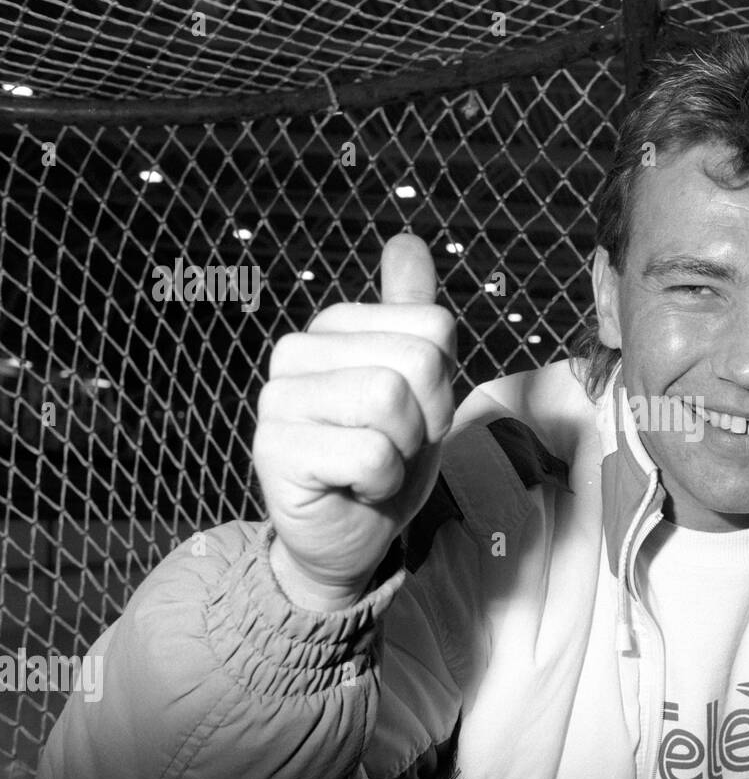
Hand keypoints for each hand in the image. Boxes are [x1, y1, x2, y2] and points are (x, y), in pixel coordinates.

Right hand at [253, 234, 455, 609]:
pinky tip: (353, 488)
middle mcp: (296, 350)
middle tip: (395, 447)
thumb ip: (412, 313)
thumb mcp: (418, 385)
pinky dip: (381, 483)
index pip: (435, 327)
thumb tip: (406, 241)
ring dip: (403, 451)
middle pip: (418, 361)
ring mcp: (278, 398)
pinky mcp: (274, 449)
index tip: (414, 416)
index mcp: (335, 327)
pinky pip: (371, 454)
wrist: (350, 537)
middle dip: (427, 419)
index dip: (444, 384)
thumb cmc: (385, 459)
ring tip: (373, 466)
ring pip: (391, 401)